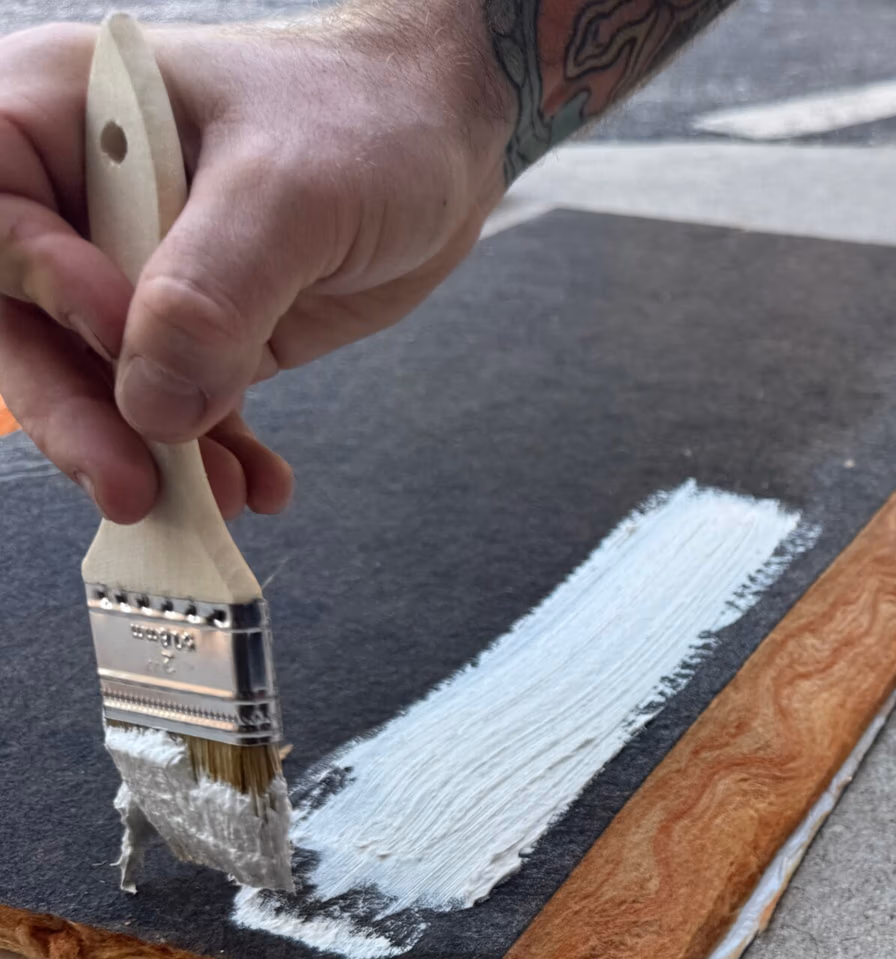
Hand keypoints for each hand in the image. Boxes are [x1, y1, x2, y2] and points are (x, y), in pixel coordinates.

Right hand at [0, 18, 505, 522]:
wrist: (448, 144)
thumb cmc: (368, 120)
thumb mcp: (290, 190)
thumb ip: (214, 289)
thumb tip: (150, 402)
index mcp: (58, 116)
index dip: (39, 289)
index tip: (119, 337)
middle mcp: (77, 197)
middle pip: (27, 321)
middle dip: (79, 412)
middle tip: (130, 486)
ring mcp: (133, 270)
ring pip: (99, 380)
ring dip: (150, 452)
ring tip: (215, 498)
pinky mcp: (198, 330)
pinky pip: (178, 405)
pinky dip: (212, 454)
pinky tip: (256, 486)